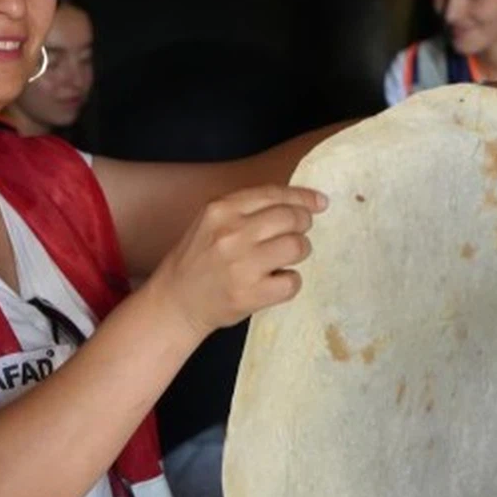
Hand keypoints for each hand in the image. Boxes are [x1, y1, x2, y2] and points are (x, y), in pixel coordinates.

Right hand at [149, 184, 326, 337]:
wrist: (175, 301)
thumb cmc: (198, 259)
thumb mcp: (211, 222)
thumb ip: (247, 209)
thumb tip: (299, 202)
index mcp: (221, 209)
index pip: (274, 194)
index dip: (303, 197)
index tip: (320, 203)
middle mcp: (232, 233)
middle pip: (292, 218)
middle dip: (303, 225)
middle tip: (297, 234)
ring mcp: (242, 265)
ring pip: (297, 247)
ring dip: (298, 252)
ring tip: (283, 259)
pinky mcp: (251, 294)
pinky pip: (292, 281)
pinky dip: (290, 282)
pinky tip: (275, 281)